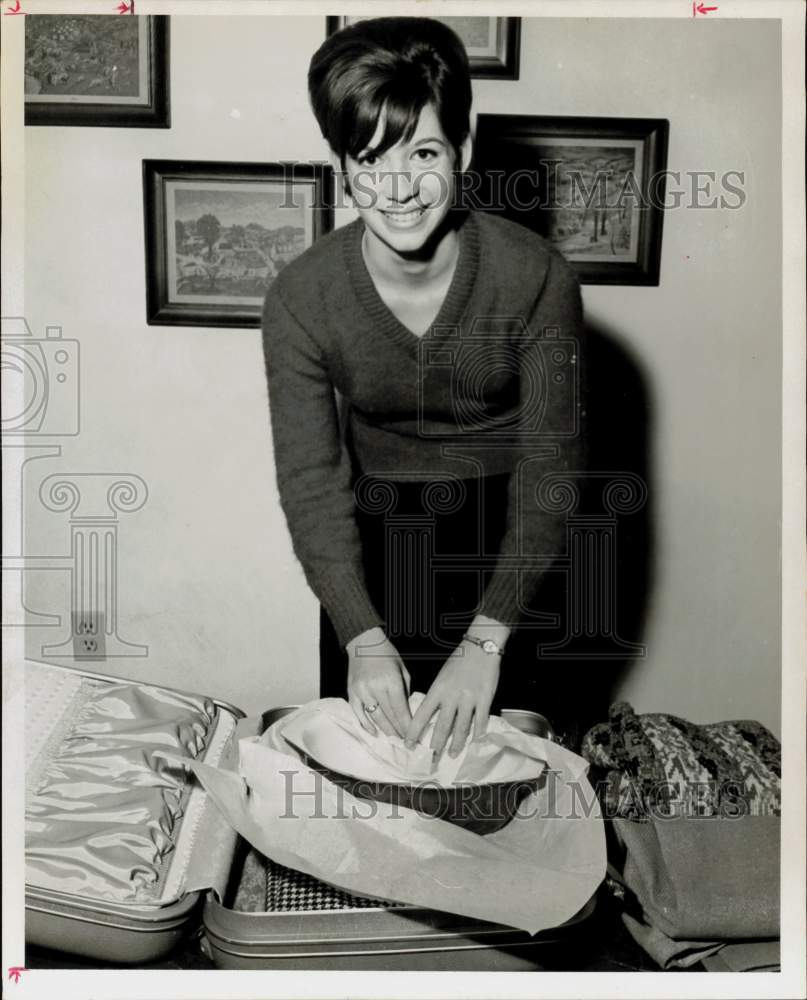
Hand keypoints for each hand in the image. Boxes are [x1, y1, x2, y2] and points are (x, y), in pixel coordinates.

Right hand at [346, 626, 411, 738]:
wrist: (364, 642)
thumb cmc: (386, 654)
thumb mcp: (402, 669)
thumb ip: (405, 690)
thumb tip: (408, 710)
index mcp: (390, 681)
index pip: (400, 709)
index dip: (406, 726)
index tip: (412, 737)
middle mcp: (375, 687)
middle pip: (388, 716)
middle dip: (398, 731)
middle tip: (405, 743)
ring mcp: (362, 691)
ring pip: (374, 717)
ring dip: (385, 730)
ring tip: (393, 740)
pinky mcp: (352, 692)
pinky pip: (358, 713)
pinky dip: (366, 724)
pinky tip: (374, 732)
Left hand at [404, 640, 500, 762]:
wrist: (480, 648)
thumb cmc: (458, 661)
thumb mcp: (441, 677)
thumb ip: (436, 696)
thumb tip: (430, 715)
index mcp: (437, 690)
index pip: (421, 715)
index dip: (413, 732)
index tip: (408, 745)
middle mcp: (451, 696)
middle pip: (441, 726)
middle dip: (435, 746)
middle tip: (431, 759)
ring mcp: (468, 699)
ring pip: (461, 728)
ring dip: (456, 744)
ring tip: (451, 755)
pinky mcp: (484, 699)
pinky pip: (480, 721)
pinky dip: (477, 734)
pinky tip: (475, 743)